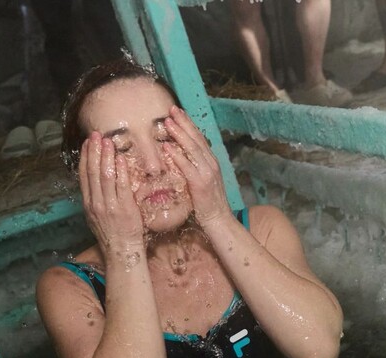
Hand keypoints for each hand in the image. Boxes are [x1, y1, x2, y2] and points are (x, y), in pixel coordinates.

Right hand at [79, 132, 143, 248]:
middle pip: (92, 172)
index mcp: (89, 203)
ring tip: (107, 141)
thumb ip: (96, 199)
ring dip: (106, 156)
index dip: (85, 157)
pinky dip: (120, 170)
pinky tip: (120, 159)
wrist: (122, 250)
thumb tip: (96, 183)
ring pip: (105, 176)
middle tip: (96, 135)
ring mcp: (109, 205)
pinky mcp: (124, 208)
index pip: (84, 175)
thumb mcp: (97, 216)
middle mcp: (96, 203)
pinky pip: (121, 186)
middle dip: (94, 151)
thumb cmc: (113, 233)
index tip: (88, 143)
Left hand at [163, 106, 231, 227]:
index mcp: (211, 161)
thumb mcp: (202, 180)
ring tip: (167, 123)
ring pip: (191, 148)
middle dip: (183, 122)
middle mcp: (211, 163)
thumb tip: (179, 155)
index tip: (178, 112)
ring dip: (179, 134)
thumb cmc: (208, 203)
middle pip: (196, 138)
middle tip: (171, 109)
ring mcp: (207, 172)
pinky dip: (176, 155)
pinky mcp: (200, 183)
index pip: (199, 138)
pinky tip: (167, 147)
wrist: (218, 220)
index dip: (188, 123)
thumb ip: (194, 167)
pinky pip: (186, 166)